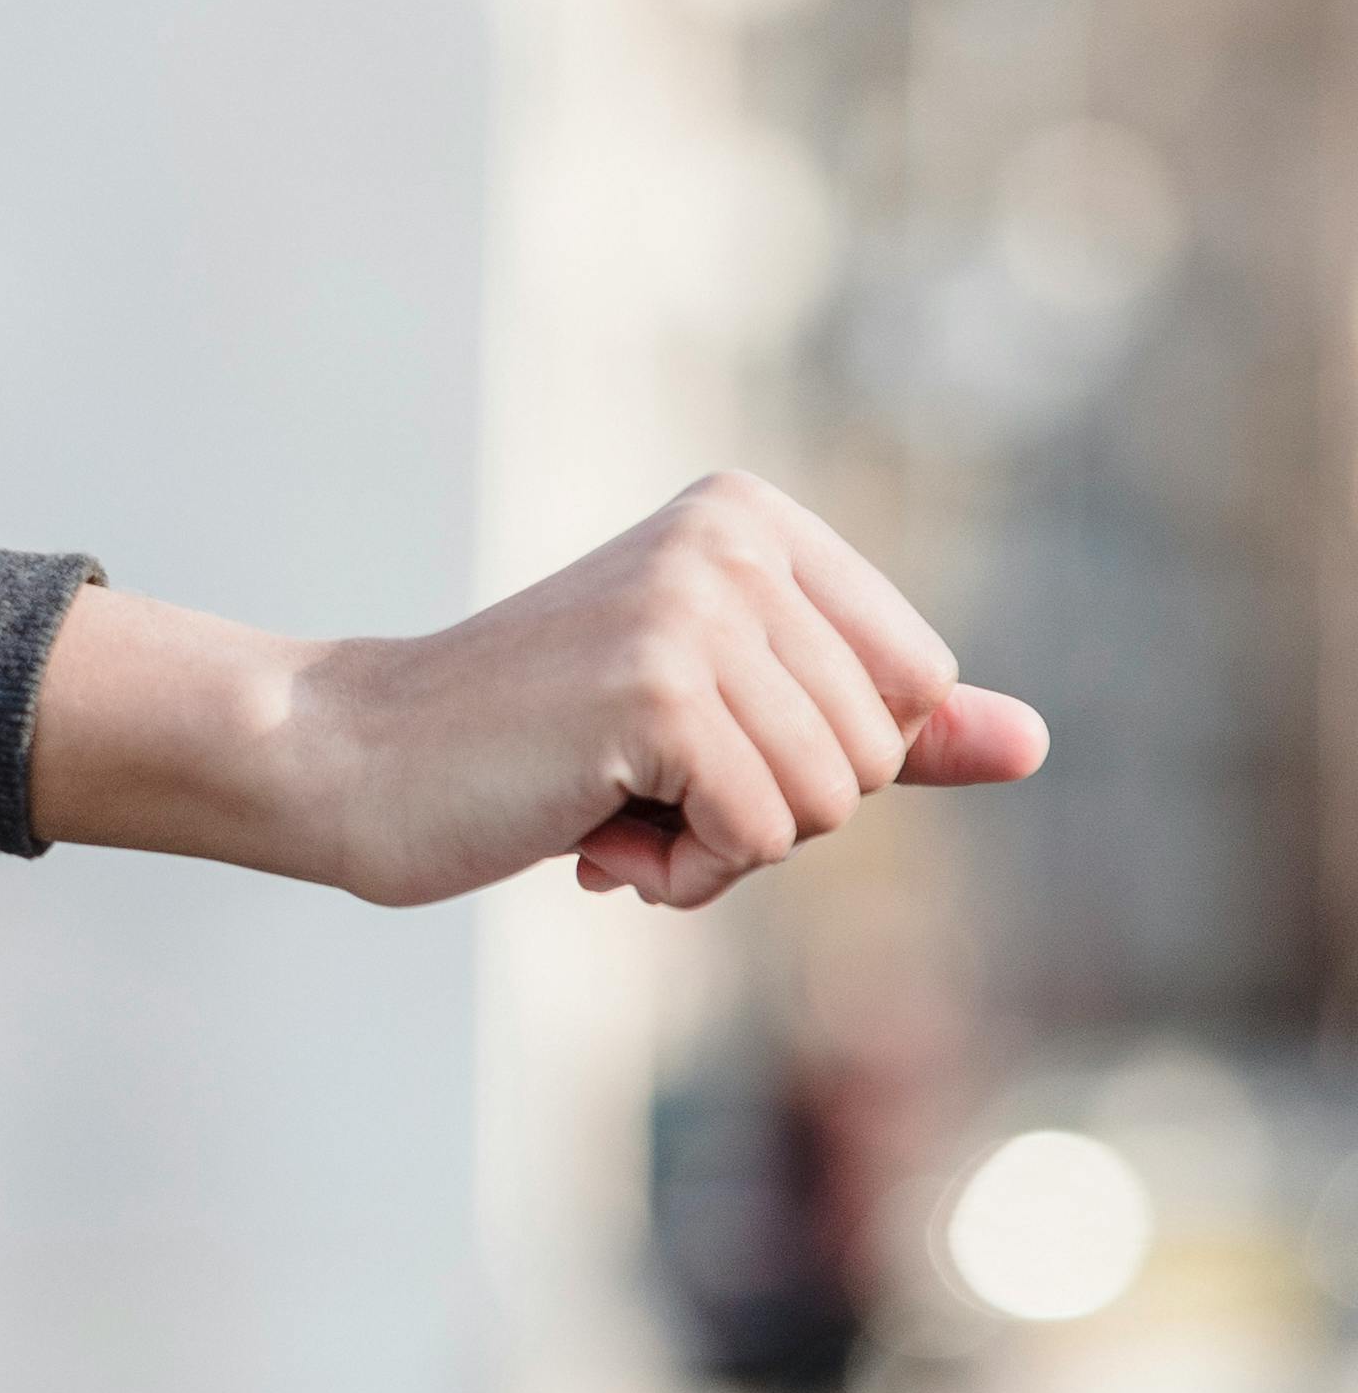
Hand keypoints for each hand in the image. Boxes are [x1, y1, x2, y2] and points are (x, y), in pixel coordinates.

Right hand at [33, 473, 1046, 910]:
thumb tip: (1037, 742)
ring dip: (724, 850)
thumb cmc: (537, 749)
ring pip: (829, 803)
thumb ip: (884, 726)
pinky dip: (683, 874)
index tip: (694, 743)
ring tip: (609, 806)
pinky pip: (762, 837)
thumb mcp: (729, 725)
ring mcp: (693, 605)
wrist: (357, 760)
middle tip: (639, 785)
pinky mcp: (658, 687)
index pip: (916, 686)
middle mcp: (731, 537)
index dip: (825, 759)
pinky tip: (588, 835)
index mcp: (753, 518)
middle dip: (774, 811)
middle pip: (880, 751)